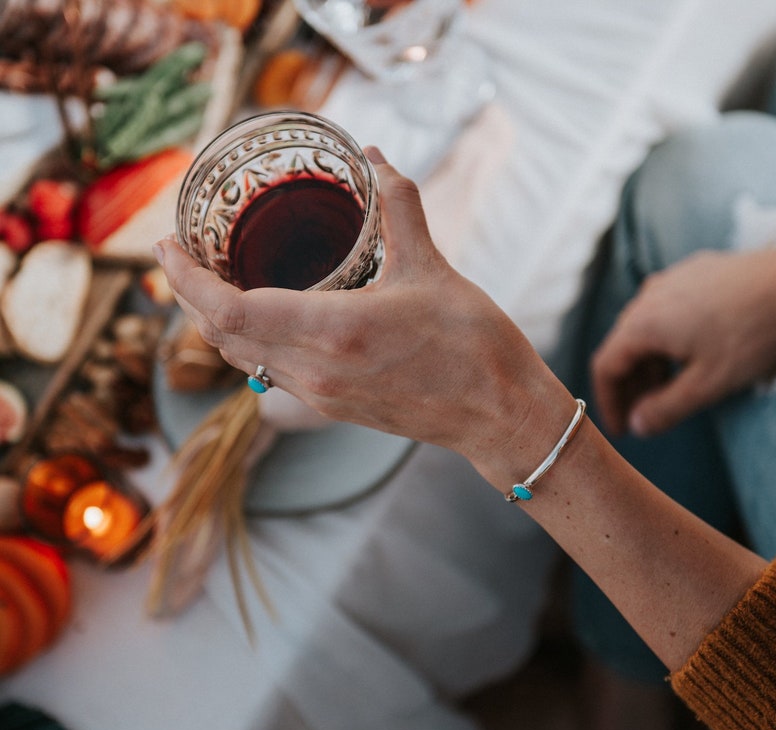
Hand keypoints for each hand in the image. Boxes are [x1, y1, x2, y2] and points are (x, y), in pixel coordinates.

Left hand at [155, 149, 569, 481]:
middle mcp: (314, 370)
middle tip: (178, 254)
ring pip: (240, 358)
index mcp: (332, 331)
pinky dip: (247, 342)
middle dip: (187, 295)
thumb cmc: (474, 345)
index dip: (184, 278)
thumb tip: (375, 158)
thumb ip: (399, 206)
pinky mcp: (333, 406)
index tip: (165, 245)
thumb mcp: (434, 267)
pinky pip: (268, 373)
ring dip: (213, 321)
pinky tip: (261, 317)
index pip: (225, 309)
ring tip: (208, 282)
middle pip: (219, 335)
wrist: (498, 415)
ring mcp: (320, 395)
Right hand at [591, 246, 775, 436]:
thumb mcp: (708, 384)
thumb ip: (665, 410)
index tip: (621, 428)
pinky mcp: (690, 273)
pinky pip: (664, 311)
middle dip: (629, 386)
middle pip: (622, 347)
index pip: (605, 367)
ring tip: (667, 389)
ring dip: (648, 363)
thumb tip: (637, 425)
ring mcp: (668, 281)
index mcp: (641, 324)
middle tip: (642, 415)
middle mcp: (646, 298)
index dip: (608, 402)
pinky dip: (665, 339)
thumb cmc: (753, 332)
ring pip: (643, 329)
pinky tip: (687, 354)